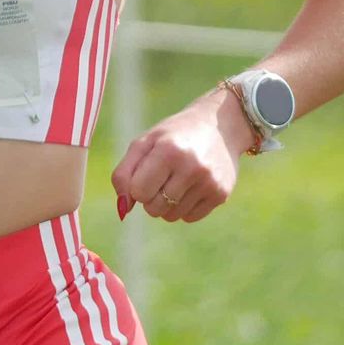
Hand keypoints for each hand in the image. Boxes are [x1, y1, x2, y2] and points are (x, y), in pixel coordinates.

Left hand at [112, 86, 256, 223]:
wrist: (220, 126)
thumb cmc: (173, 136)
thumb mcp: (144, 143)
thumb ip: (123, 174)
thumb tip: (123, 209)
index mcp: (168, 151)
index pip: (138, 192)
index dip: (137, 186)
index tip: (145, 174)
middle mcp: (191, 167)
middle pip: (153, 208)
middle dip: (151, 197)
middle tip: (161, 177)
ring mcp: (209, 183)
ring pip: (171, 216)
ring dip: (167, 204)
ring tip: (177, 180)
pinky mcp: (221, 194)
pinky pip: (189, 218)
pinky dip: (184, 208)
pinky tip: (191, 187)